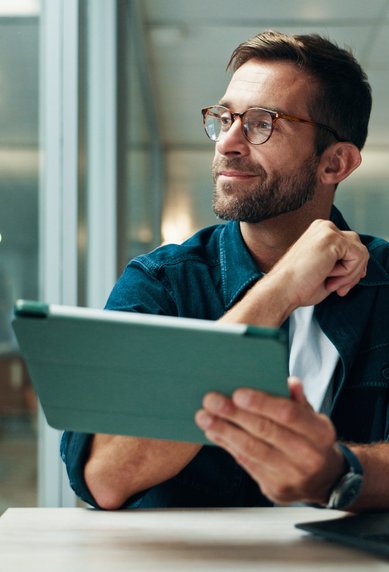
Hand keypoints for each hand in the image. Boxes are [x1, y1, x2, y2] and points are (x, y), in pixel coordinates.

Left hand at [195, 378, 343, 504]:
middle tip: (211, 400)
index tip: (237, 393)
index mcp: (320, 433)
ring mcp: (291, 475)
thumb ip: (298, 400)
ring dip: (224, 431)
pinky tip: (213, 432)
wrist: (324, 480)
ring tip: (204, 416)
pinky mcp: (275, 489)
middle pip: (265, 431)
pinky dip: (227, 445)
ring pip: (252, 449)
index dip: (262, 403)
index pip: (288, 414)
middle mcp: (308, 456)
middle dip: (234, 414)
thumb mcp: (313, 418)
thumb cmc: (311, 439)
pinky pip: (246, 463)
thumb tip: (289, 381)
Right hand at [268, 219, 368, 307]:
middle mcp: (324, 227)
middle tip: (337, 288)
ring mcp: (328, 230)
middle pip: (358, 247)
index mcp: (320, 232)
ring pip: (361, 252)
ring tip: (330, 283)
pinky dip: (349, 273)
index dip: (350, 269)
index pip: (350, 247)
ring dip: (350, 274)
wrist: (283, 289)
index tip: (339, 286)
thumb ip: (342, 263)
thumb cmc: (299, 285)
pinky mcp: (333, 238)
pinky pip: (359, 257)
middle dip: (353, 271)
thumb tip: (362, 267)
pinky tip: (329, 277)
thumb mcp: (325, 270)